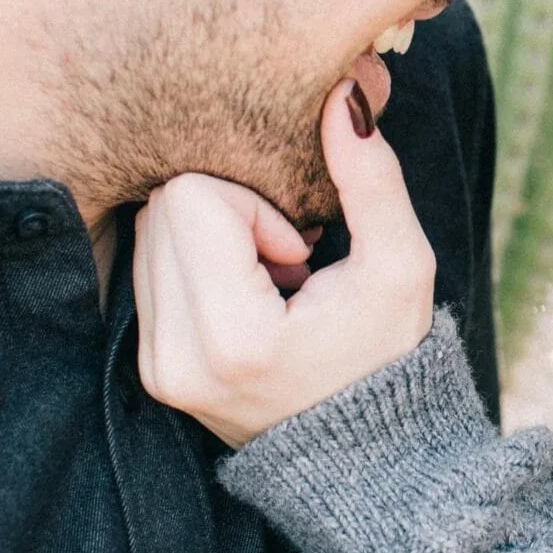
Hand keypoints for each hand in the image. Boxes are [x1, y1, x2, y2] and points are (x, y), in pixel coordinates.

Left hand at [135, 83, 436, 446]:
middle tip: (288, 265)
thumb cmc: (390, 357)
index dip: (255, 206)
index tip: (302, 254)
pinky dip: (199, 265)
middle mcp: (174, 360)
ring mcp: (156, 368)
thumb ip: (370, 178)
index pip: (190, 200)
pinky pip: (150, 266)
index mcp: (231, 340)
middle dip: (230, 214)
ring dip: (213, 238)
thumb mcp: (402, 267)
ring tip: (273, 285)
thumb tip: (340, 92)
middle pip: (162, 208)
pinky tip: (253, 300)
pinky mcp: (151, 367)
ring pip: (150, 231)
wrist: (368, 460)